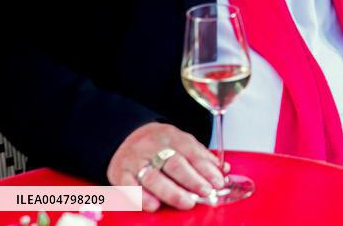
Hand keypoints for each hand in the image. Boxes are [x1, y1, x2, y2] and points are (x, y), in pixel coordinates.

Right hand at [106, 122, 226, 211]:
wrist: (125, 137)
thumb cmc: (159, 145)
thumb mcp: (182, 142)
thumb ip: (201, 157)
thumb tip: (223, 170)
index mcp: (171, 136)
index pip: (191, 152)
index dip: (206, 168)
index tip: (217, 182)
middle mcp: (152, 147)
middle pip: (174, 164)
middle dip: (192, 180)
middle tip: (205, 193)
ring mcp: (135, 160)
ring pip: (153, 177)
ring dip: (172, 192)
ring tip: (187, 202)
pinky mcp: (120, 173)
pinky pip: (130, 186)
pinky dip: (142, 198)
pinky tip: (155, 206)